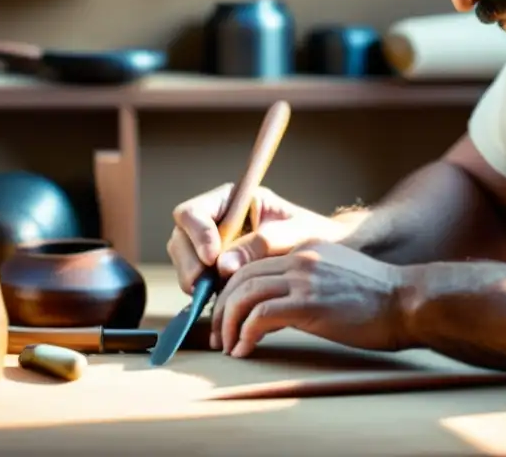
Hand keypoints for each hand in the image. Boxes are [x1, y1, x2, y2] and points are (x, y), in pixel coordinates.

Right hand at [166, 183, 346, 293]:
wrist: (325, 257)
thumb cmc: (314, 236)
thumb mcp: (295, 234)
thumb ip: (261, 244)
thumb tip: (223, 265)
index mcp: (234, 200)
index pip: (195, 211)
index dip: (197, 234)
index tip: (213, 258)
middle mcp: (217, 221)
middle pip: (181, 237)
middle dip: (190, 263)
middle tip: (204, 285)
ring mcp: (213, 246)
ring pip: (184, 261)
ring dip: (194, 281)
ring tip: (217, 296)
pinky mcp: (216, 271)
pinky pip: (197, 281)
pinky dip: (205, 294)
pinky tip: (223, 304)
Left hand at [210, 241, 411, 357]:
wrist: (407, 301)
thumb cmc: (378, 298)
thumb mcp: (337, 276)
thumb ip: (307, 281)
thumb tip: (279, 308)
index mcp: (306, 249)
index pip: (254, 263)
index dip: (233, 289)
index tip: (227, 313)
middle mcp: (300, 257)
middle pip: (241, 276)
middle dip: (223, 307)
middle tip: (219, 333)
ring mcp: (304, 279)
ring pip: (244, 294)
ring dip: (228, 323)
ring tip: (228, 346)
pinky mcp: (309, 304)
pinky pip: (260, 316)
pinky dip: (245, 334)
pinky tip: (245, 350)